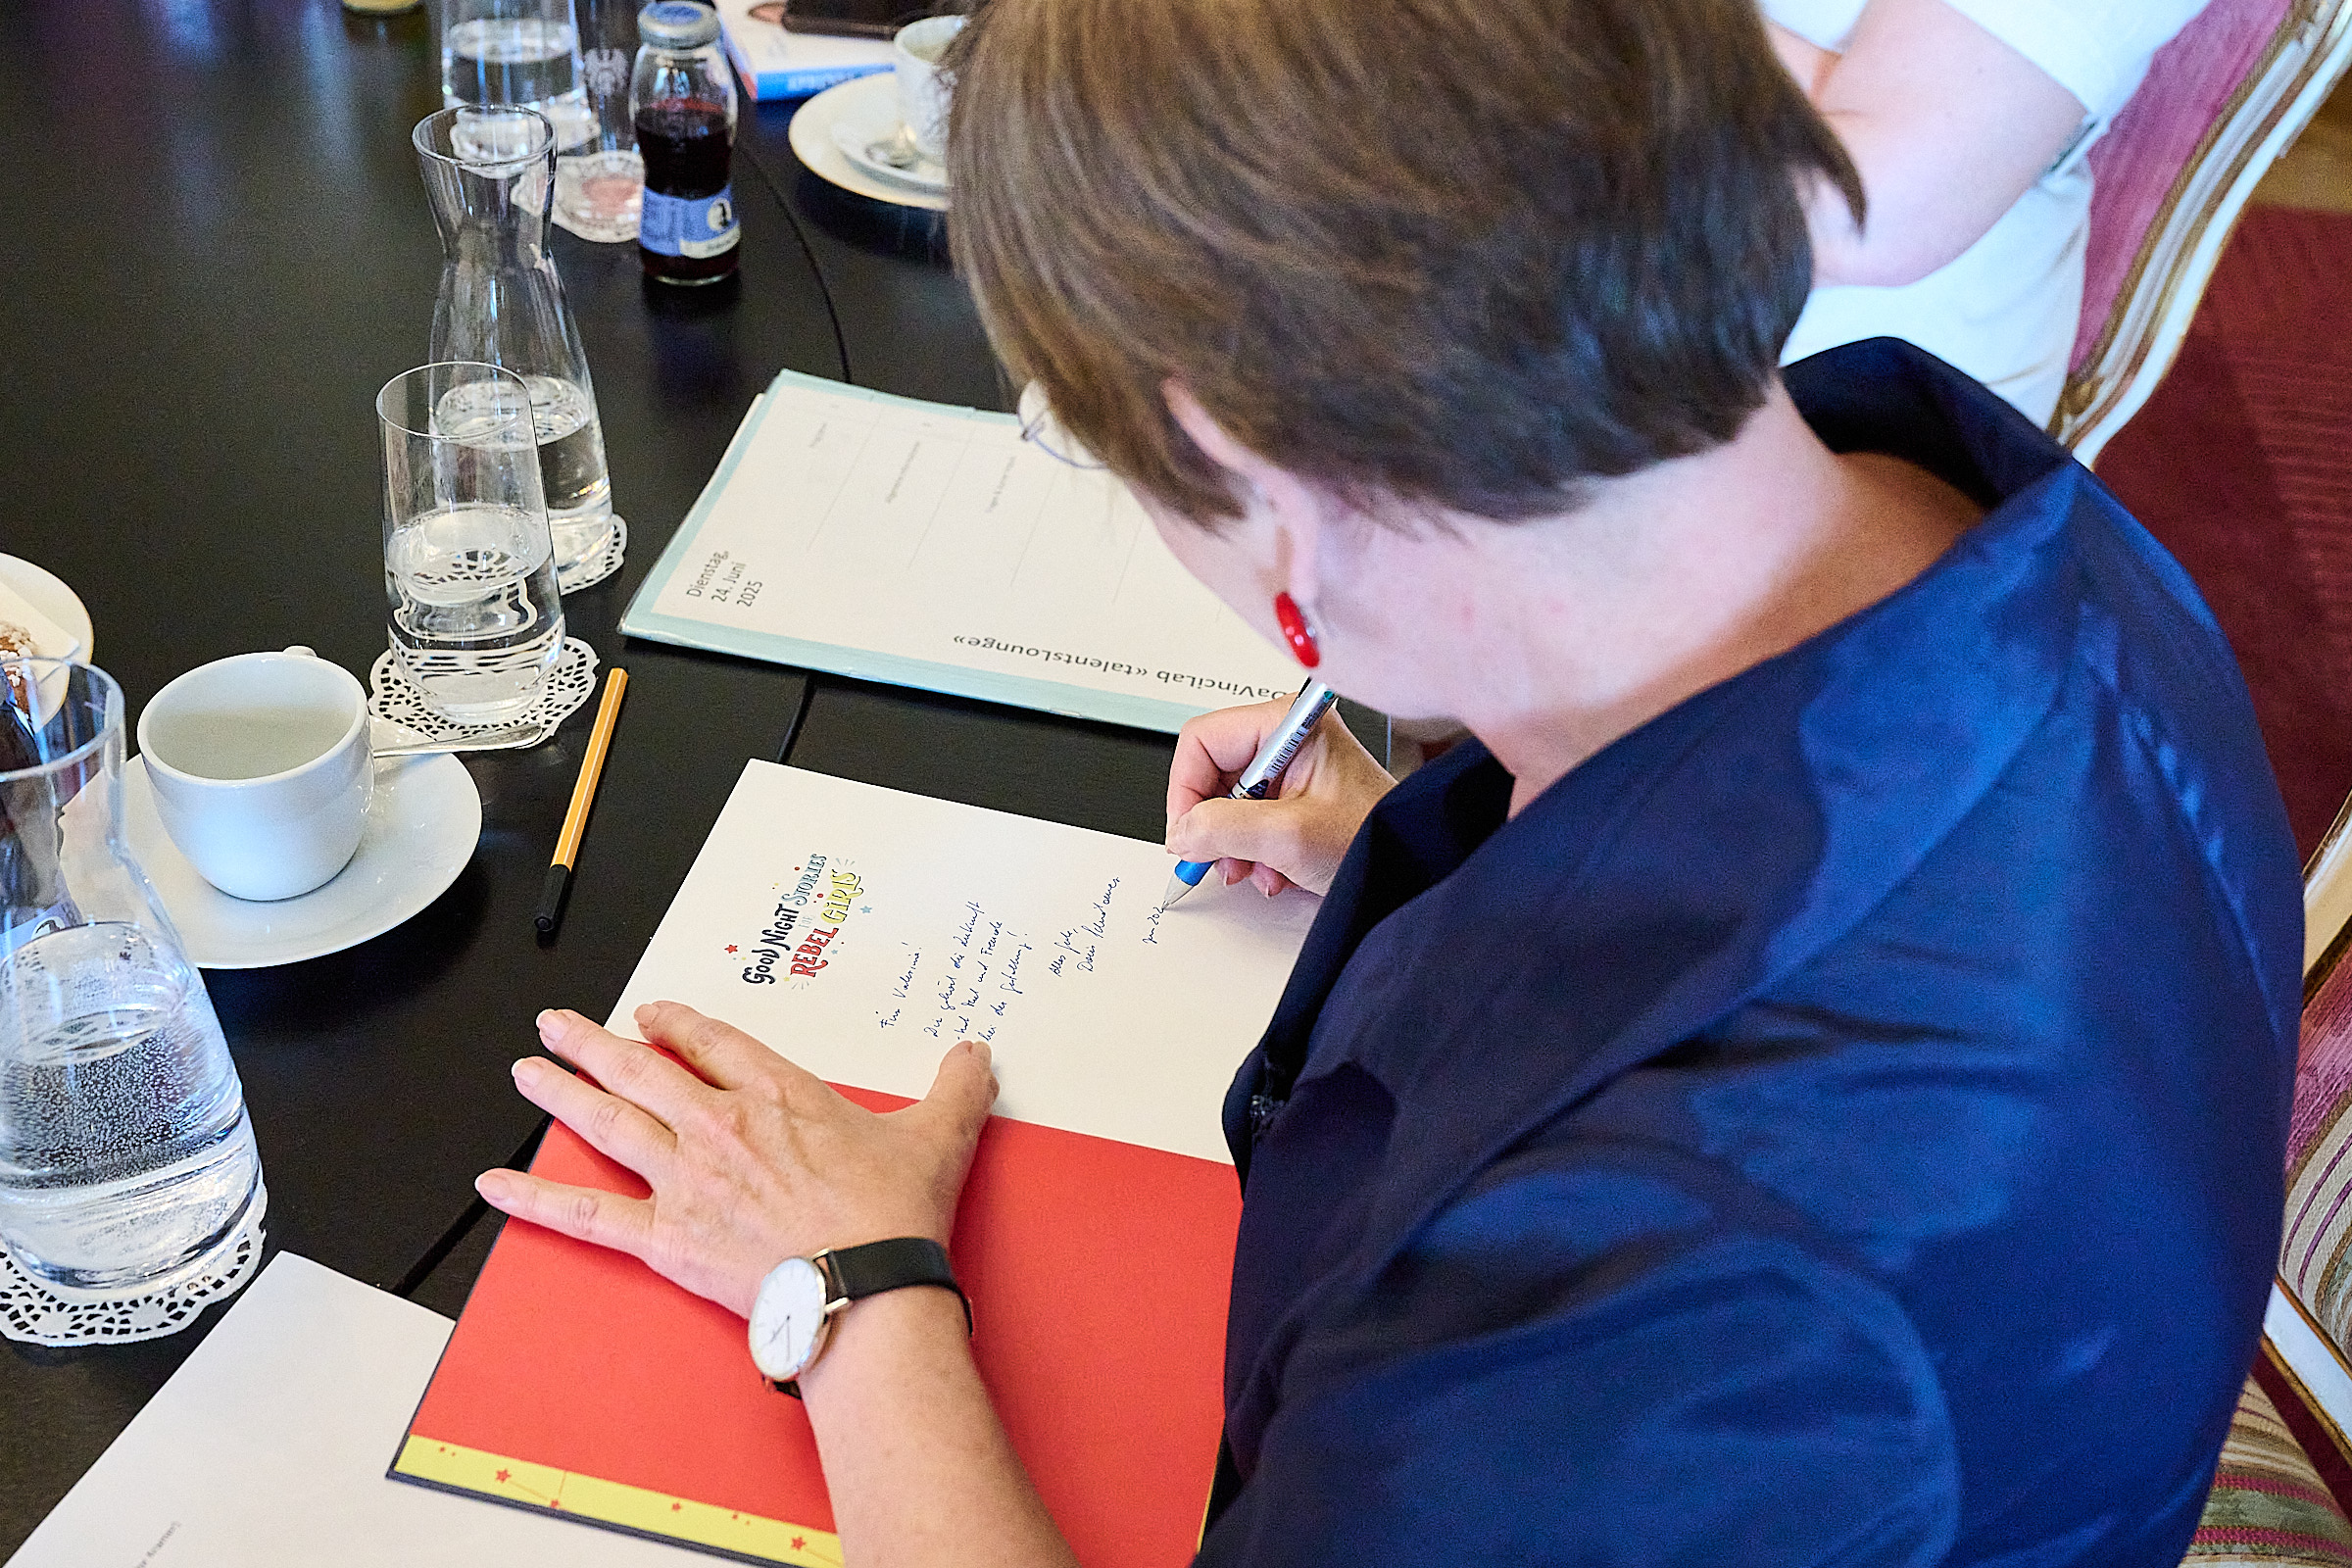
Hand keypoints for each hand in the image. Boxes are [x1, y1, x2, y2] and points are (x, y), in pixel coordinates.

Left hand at [475, 1002, 997, 1317]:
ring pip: (606, 1124)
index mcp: (776, 1094)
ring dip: (559, 1093)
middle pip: (641, 1070)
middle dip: (594, 1042)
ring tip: (525, 1070)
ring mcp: (684, 1180)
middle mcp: (718, 1126)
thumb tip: (978, 1053)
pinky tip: (494, 1184)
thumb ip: (956, 1087)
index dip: (676, 1021)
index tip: (652, 1012)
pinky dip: (535, 1200)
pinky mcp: (664, 1238)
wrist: (867, 1285)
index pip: (711, 1042)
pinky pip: (586, 1217)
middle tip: (556, 1023)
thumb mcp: (940, 1134)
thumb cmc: (896, 1216)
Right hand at [1166, 699, 1394, 897]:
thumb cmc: (1374, 834)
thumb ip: (1224, 829)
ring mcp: (1290, 764)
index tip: (1187, 831)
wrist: (1414, 863)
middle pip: (1211, 772)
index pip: (1202, 740)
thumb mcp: (1290, 837)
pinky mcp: (1294, 792)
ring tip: (1256, 869)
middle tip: (1220, 858)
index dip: (1185, 789)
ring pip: (1225, 799)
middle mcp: (1286, 736)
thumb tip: (1182, 831)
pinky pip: (1248, 815)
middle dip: (1212, 824)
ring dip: (1232, 843)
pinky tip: (1273, 868)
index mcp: (1288, 723)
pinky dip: (1251, 848)